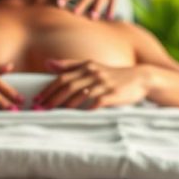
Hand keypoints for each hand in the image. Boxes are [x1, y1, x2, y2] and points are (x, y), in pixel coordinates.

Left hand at [33, 59, 150, 108]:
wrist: (140, 78)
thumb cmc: (112, 74)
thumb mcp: (92, 65)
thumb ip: (70, 65)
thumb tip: (47, 63)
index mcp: (86, 66)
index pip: (62, 78)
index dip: (48, 89)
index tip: (37, 100)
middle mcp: (93, 73)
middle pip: (68, 86)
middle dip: (52, 98)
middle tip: (41, 109)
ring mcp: (104, 84)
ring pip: (80, 94)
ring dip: (66, 105)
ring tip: (54, 113)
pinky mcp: (113, 94)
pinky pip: (97, 102)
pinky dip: (87, 108)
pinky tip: (78, 116)